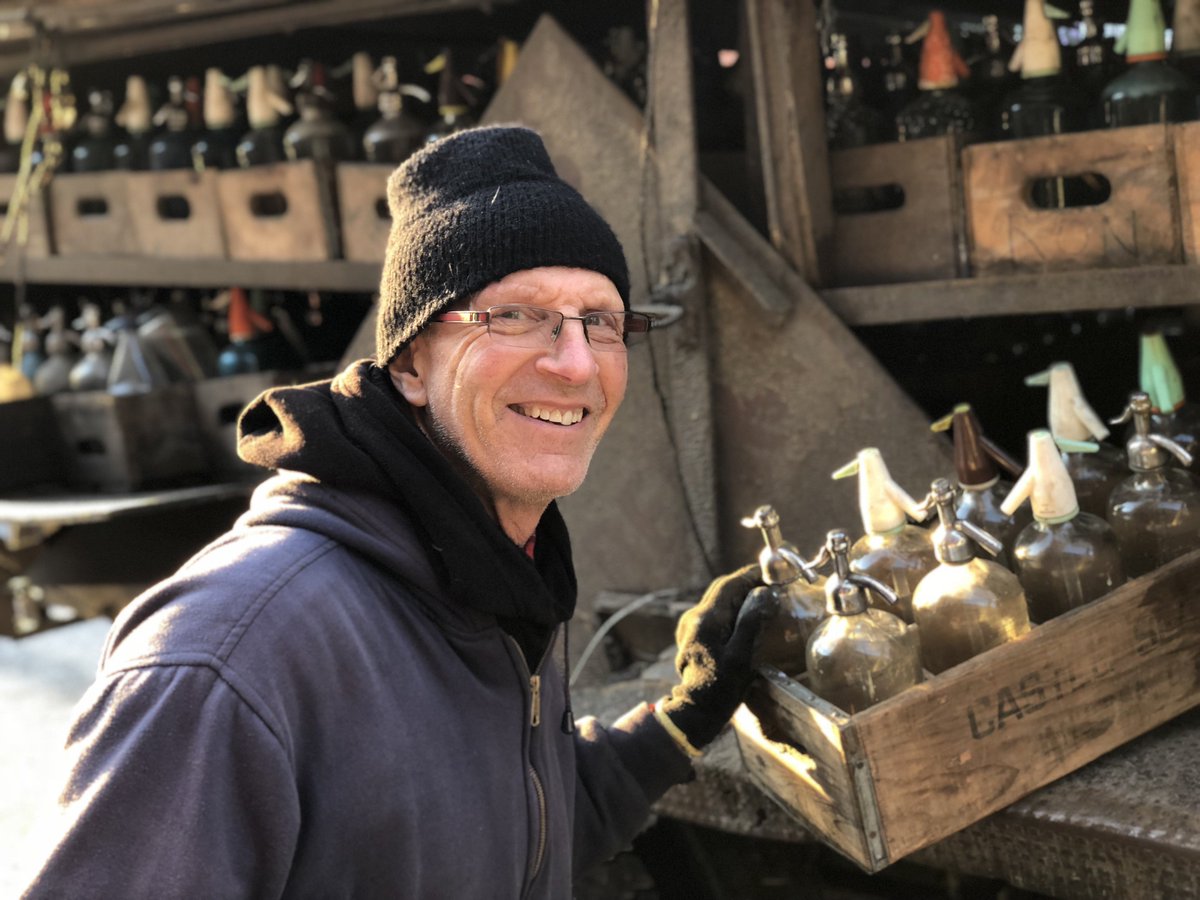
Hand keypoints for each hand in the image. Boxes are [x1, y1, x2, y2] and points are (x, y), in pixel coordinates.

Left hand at [660, 564, 775, 750]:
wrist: (695, 710)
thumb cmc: (721, 687)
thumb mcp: (742, 656)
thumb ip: (752, 622)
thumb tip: (764, 593)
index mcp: (706, 618)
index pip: (728, 584)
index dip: (750, 575)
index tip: (772, 572)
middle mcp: (694, 616)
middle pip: (722, 589)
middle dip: (746, 584)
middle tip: (771, 585)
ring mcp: (690, 626)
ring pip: (718, 601)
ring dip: (739, 596)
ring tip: (763, 599)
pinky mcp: (693, 636)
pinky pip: (714, 614)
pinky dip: (732, 609)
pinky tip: (746, 618)